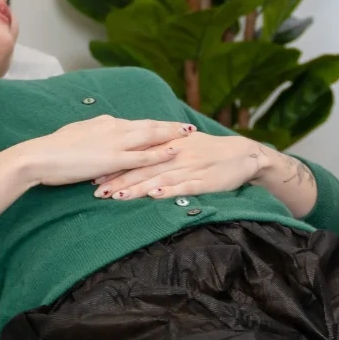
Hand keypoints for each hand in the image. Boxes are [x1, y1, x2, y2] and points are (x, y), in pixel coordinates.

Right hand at [17, 116, 193, 187]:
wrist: (38, 156)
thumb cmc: (52, 149)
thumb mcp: (77, 135)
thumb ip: (93, 136)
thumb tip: (100, 137)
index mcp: (105, 123)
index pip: (137, 123)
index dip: (155, 125)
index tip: (169, 125)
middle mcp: (114, 128)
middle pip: (149, 126)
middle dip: (170, 127)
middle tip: (189, 127)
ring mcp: (114, 143)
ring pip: (150, 137)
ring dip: (171, 135)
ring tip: (189, 136)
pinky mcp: (112, 159)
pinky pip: (142, 156)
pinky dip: (159, 153)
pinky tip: (173, 152)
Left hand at [93, 127, 265, 200]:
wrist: (243, 154)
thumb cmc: (211, 150)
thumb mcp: (185, 144)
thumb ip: (162, 149)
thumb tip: (136, 154)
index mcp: (170, 145)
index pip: (138, 155)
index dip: (116, 165)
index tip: (95, 173)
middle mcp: (177, 156)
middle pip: (143, 169)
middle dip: (119, 180)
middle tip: (97, 189)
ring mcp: (190, 169)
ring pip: (159, 178)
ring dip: (137, 188)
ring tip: (117, 195)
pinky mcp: (204, 181)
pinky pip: (184, 187)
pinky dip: (169, 191)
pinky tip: (155, 195)